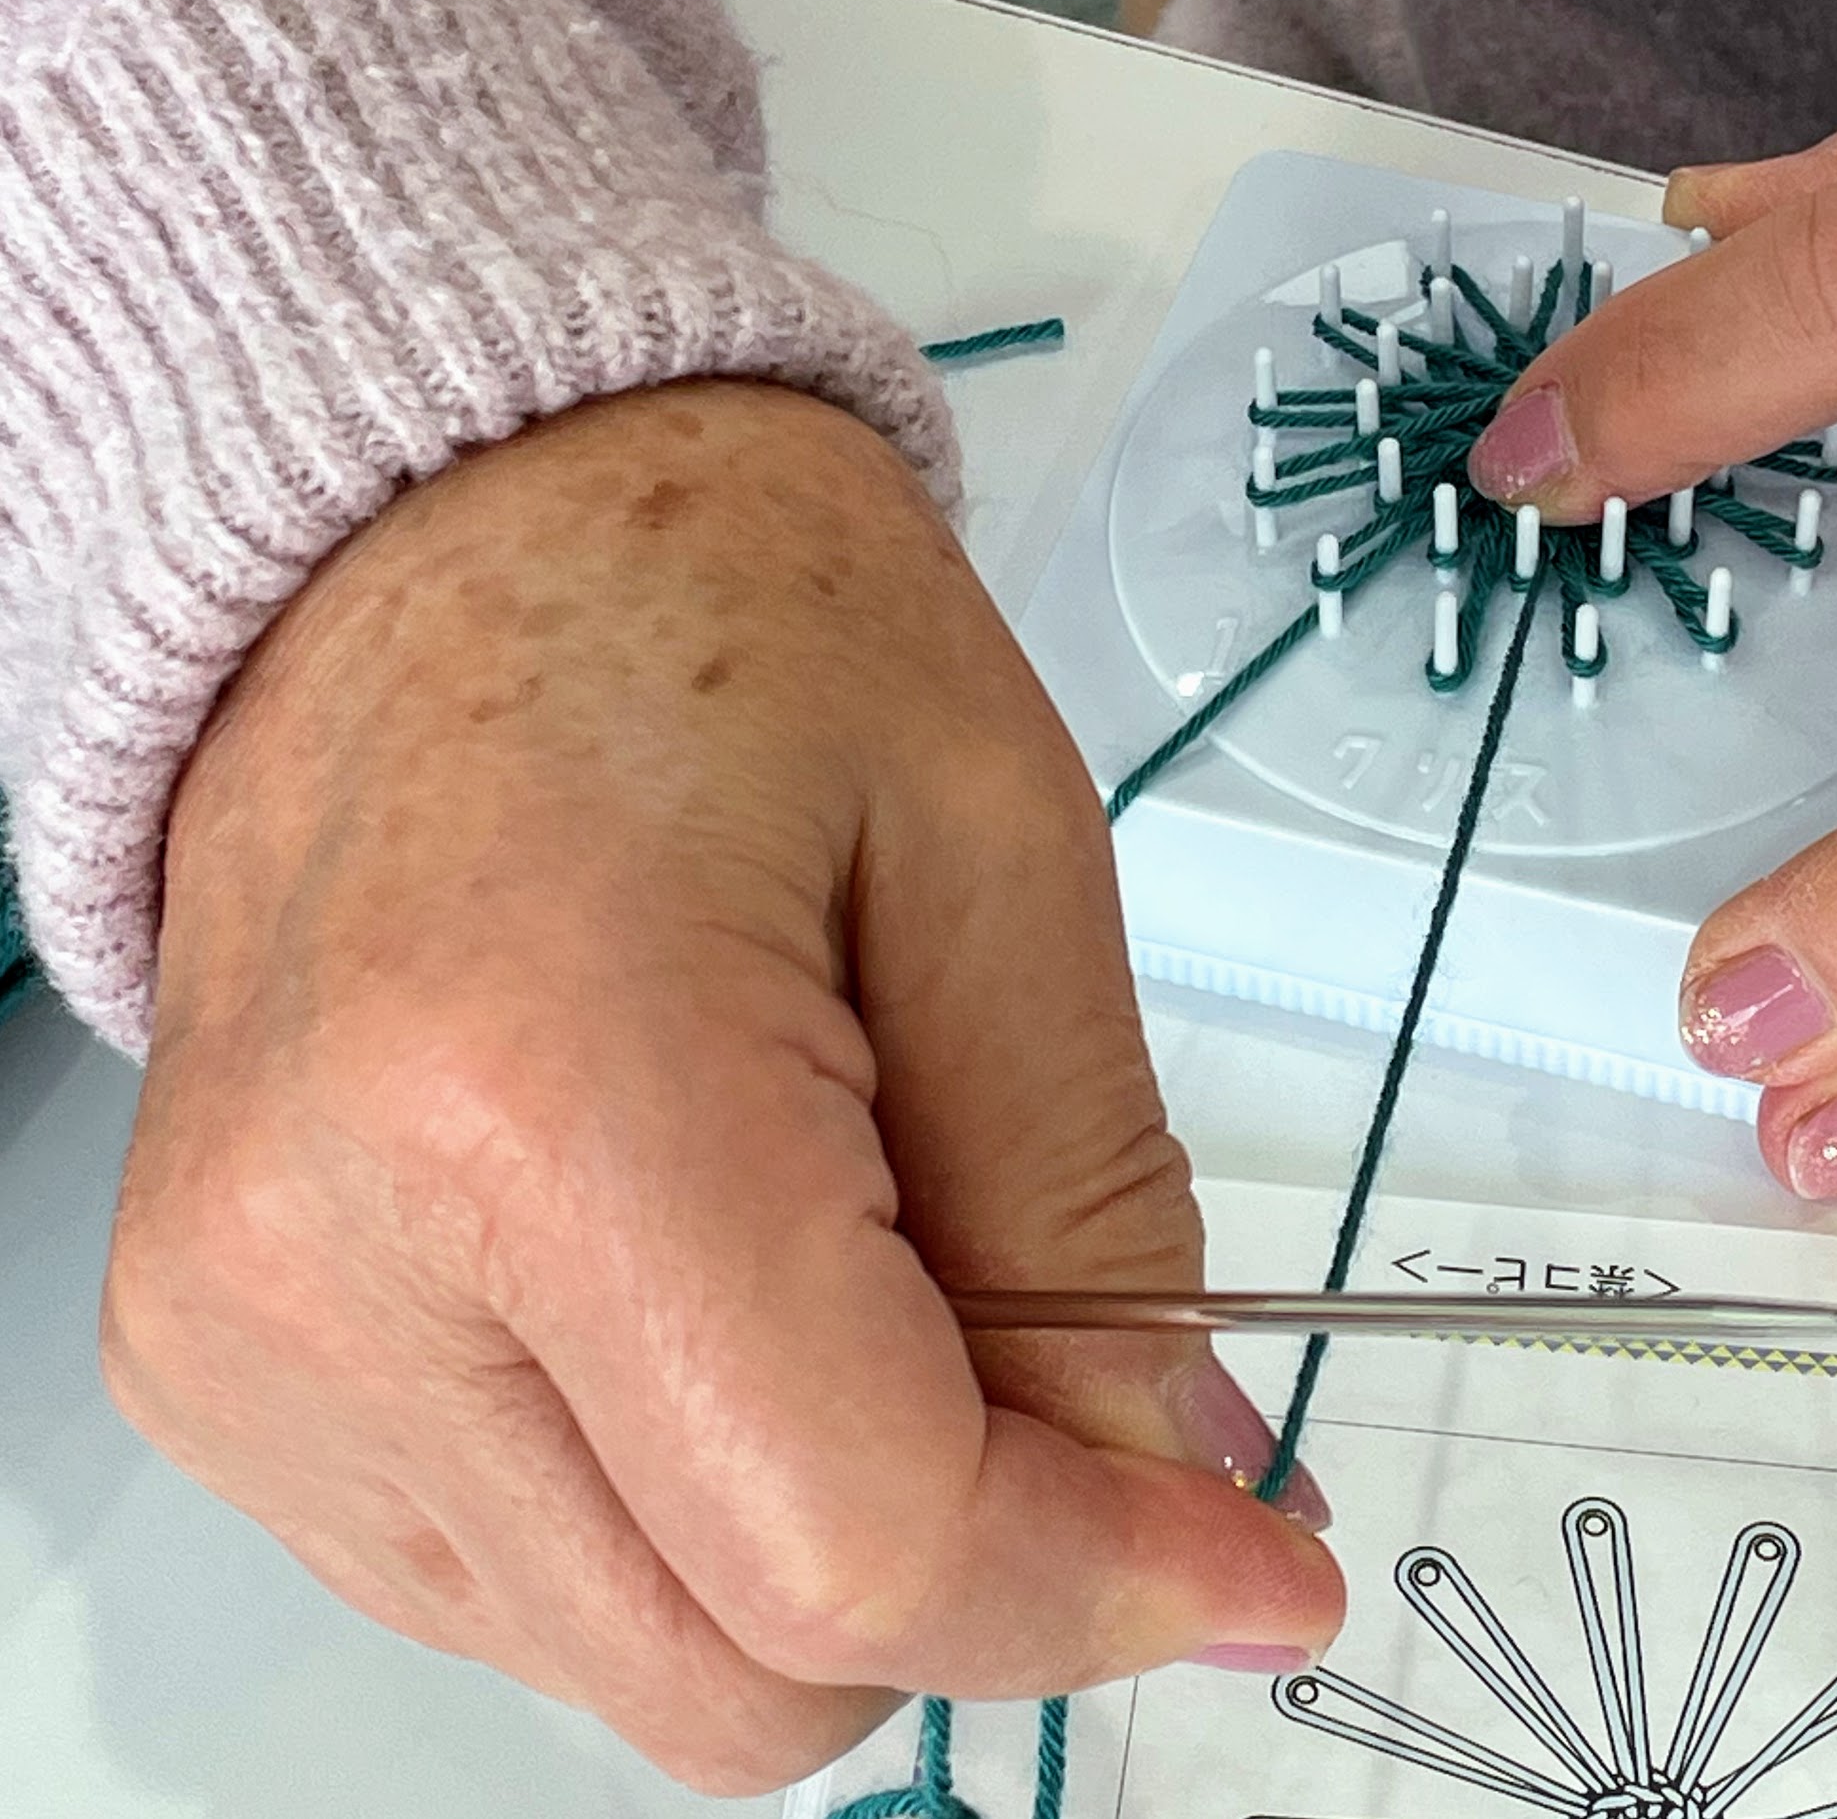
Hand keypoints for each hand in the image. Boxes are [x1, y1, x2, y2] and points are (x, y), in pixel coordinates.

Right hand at [103, 384, 1340, 1791]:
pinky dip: (685, 1499)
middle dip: (970, 1565)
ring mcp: (244, 1343)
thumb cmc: (719, 606)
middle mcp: (331, 1266)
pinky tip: (718, 1274)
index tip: (1255, 1561)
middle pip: (743, 1672)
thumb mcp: (1005, 854)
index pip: (856, 1540)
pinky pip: (526, 1587)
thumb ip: (1099, 1209)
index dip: (1095, 1587)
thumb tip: (1178, 1483)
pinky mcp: (220, 1368)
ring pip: (639, 1663)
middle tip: (1065, 1353)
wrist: (444, 523)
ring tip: (852, 1232)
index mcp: (544, 1093)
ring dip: (822, 1531)